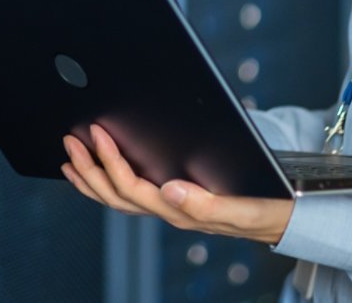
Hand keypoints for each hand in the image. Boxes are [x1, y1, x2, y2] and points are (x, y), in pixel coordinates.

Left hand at [61, 124, 292, 245]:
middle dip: (89, 168)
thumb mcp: (243, 209)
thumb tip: (170, 190)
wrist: (282, 218)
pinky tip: (98, 168)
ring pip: (118, 198)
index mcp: (180, 211)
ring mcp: (168, 206)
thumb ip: (207, 204)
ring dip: (91, 175)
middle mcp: (168, 210)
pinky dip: (107, 180)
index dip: (110, 162)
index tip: (96, 133)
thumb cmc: (264, 212)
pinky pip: (130, 194)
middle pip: (115, 196)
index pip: (132, 189)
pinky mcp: (172, 199)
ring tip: (72, 154)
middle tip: (70, 140)